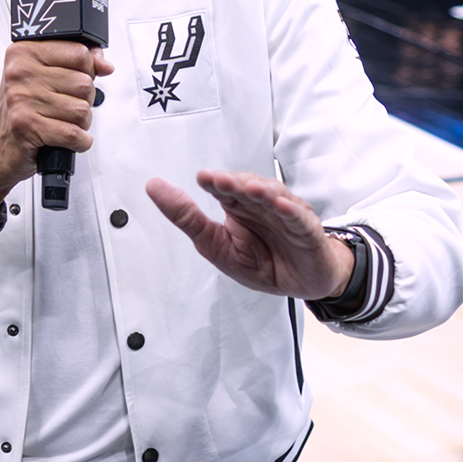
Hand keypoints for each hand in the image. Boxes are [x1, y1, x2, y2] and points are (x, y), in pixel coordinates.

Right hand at [0, 39, 111, 229]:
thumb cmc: (21, 112)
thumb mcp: (44, 78)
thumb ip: (76, 64)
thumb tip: (104, 64)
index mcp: (24, 53)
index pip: (79, 53)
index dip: (89, 70)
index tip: (80, 79)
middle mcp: (20, 73)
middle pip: (84, 83)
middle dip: (84, 101)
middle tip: (66, 108)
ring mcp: (22, 99)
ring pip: (82, 110)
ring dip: (81, 124)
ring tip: (62, 123)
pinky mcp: (27, 126)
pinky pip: (73, 134)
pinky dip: (79, 142)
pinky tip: (66, 139)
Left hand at [145, 169, 356, 299]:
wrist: (302, 283)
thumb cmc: (263, 262)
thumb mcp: (216, 246)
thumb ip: (187, 218)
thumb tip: (154, 187)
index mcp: (239, 206)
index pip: (225, 189)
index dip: (216, 182)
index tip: (202, 178)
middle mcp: (262, 204)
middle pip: (248, 188)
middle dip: (235, 183)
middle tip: (219, 181)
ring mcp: (286, 214)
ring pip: (274, 196)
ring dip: (262, 191)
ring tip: (249, 189)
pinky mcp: (308, 230)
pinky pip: (299, 218)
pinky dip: (292, 211)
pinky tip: (282, 206)